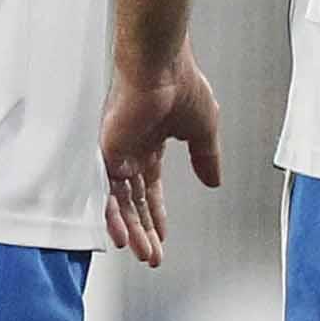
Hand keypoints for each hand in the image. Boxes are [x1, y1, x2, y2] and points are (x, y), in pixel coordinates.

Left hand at [101, 49, 222, 264]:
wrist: (162, 65)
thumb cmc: (182, 84)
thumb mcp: (204, 130)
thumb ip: (207, 158)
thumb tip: (214, 182)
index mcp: (151, 143)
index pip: (150, 188)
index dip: (157, 214)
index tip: (162, 236)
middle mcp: (131, 150)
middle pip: (134, 201)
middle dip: (146, 231)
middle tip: (152, 255)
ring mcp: (117, 152)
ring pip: (120, 202)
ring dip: (132, 230)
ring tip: (143, 253)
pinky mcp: (107, 151)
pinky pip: (105, 191)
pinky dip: (114, 216)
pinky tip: (122, 236)